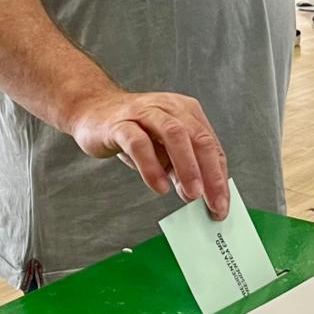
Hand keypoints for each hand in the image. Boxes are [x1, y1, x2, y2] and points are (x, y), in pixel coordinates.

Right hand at [68, 89, 229, 218]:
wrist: (91, 110)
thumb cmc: (132, 130)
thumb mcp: (162, 150)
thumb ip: (181, 169)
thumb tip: (199, 195)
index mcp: (185, 112)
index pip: (211, 145)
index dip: (219, 176)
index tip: (221, 205)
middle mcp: (169, 108)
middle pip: (198, 138)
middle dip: (211, 174)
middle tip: (214, 203)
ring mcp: (144, 113)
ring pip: (173, 135)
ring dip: (187, 167)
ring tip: (192, 195)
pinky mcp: (120, 124)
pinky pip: (138, 143)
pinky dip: (152, 167)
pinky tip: (159, 187)